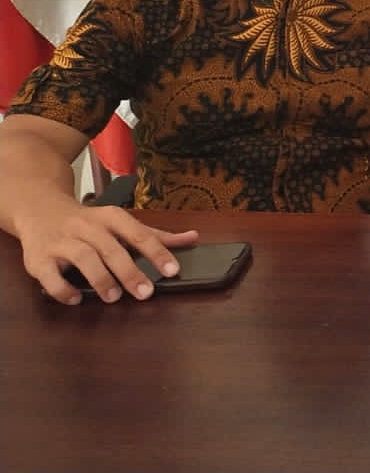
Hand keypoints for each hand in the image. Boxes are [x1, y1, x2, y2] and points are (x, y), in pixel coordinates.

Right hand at [18, 203, 199, 304]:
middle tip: (146, 293)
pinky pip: (49, 275)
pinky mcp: (38, 258)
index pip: (138, 233)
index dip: (156, 252)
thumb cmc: (89, 222)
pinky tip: (77, 299)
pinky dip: (63, 289)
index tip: (172, 270)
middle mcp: (86, 226)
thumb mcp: (121, 223)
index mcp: (111, 217)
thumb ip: (155, 234)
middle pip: (111, 248)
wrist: (39, 209)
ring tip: (114, 297)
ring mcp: (61, 241)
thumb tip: (193, 238)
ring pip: (83, 257)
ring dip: (100, 278)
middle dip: (130, 271)